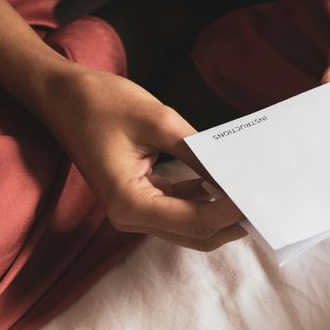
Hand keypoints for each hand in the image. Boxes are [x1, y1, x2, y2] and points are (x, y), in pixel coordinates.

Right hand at [40, 65, 246, 250]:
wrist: (61, 96)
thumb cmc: (102, 103)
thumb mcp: (158, 121)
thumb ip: (198, 151)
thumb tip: (236, 171)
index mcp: (130, 203)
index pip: (195, 221)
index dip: (231, 211)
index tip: (261, 193)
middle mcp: (130, 218)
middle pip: (195, 234)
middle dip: (231, 220)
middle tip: (267, 200)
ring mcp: (133, 211)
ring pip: (189, 226)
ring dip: (220, 212)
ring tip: (253, 191)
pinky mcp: (138, 198)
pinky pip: (179, 209)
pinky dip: (203, 199)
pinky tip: (226, 182)